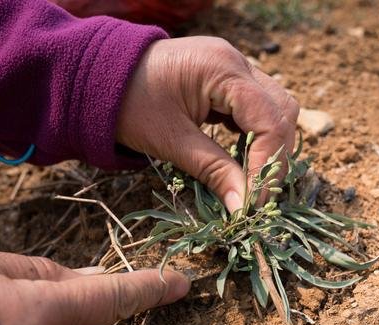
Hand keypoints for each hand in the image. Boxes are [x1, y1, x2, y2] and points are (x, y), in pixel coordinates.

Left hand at [116, 36, 299, 211]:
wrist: (96, 76)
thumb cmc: (127, 104)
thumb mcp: (171, 141)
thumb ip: (214, 171)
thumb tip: (245, 209)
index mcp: (223, 69)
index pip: (270, 120)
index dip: (268, 165)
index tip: (255, 202)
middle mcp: (236, 61)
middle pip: (283, 111)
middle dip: (275, 155)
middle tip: (258, 193)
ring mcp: (233, 66)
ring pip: (276, 108)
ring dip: (269, 144)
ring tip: (252, 177)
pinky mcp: (226, 77)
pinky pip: (256, 106)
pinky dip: (255, 134)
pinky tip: (242, 155)